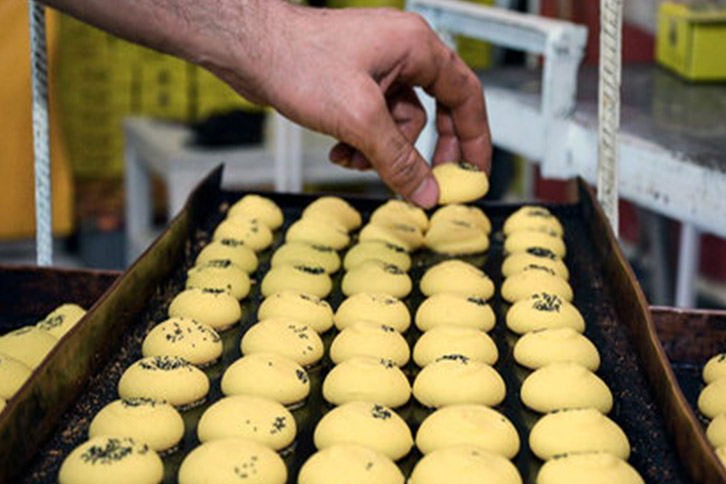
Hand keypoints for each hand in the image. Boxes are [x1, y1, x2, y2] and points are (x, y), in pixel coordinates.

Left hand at [219, 0, 491, 207]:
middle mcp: (402, 53)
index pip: (466, 95)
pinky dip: (360, 142)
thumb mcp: (360, 120)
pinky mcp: (353, 82)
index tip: (477, 173)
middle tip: (425, 184)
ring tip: (351, 160)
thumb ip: (399, 160)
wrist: (248, 47)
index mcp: (416, 47)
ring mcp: (377, 67)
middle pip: (434, 112)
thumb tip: (427, 193)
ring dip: (379, 151)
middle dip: (422, 152)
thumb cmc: (300, 62)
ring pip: (398, 123)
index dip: (476, 138)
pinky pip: (373, 121)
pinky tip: (338, 151)